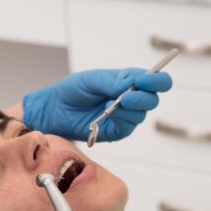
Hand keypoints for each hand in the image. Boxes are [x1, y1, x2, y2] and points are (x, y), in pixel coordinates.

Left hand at [22, 68, 172, 141]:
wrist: (55, 109)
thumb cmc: (72, 90)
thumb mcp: (91, 80)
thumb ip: (112, 82)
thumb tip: (133, 84)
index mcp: (128, 81)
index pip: (155, 80)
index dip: (156, 80)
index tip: (145, 80)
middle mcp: (131, 98)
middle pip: (152, 99)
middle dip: (143, 97)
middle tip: (127, 97)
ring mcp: (125, 116)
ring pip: (141, 114)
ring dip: (129, 109)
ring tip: (110, 105)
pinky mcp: (117, 131)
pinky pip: (127, 127)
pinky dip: (120, 120)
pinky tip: (108, 114)